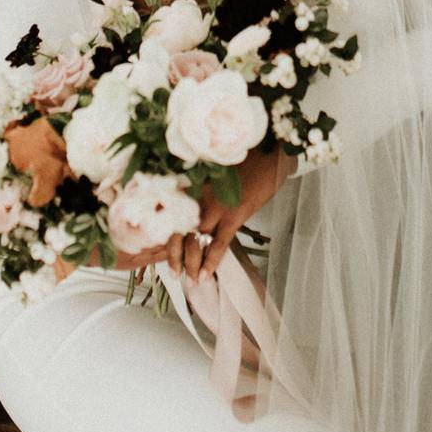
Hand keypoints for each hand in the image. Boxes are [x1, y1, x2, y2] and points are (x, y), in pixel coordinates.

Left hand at [166, 145, 291, 281]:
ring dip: (191, 264)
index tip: (162, 253)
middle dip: (174, 256)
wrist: (269, 151)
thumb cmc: (245, 160)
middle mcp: (199, 194)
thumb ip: (203, 190)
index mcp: (192, 183)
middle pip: (177, 231)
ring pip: (194, 241)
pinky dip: (211, 262)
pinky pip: (219, 243)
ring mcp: (216, 205)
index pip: (170, 214)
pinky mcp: (235, 214)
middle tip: (176, 274)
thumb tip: (196, 214)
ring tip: (192, 279)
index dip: (165, 237)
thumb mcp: (217, 172)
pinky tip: (207, 275)